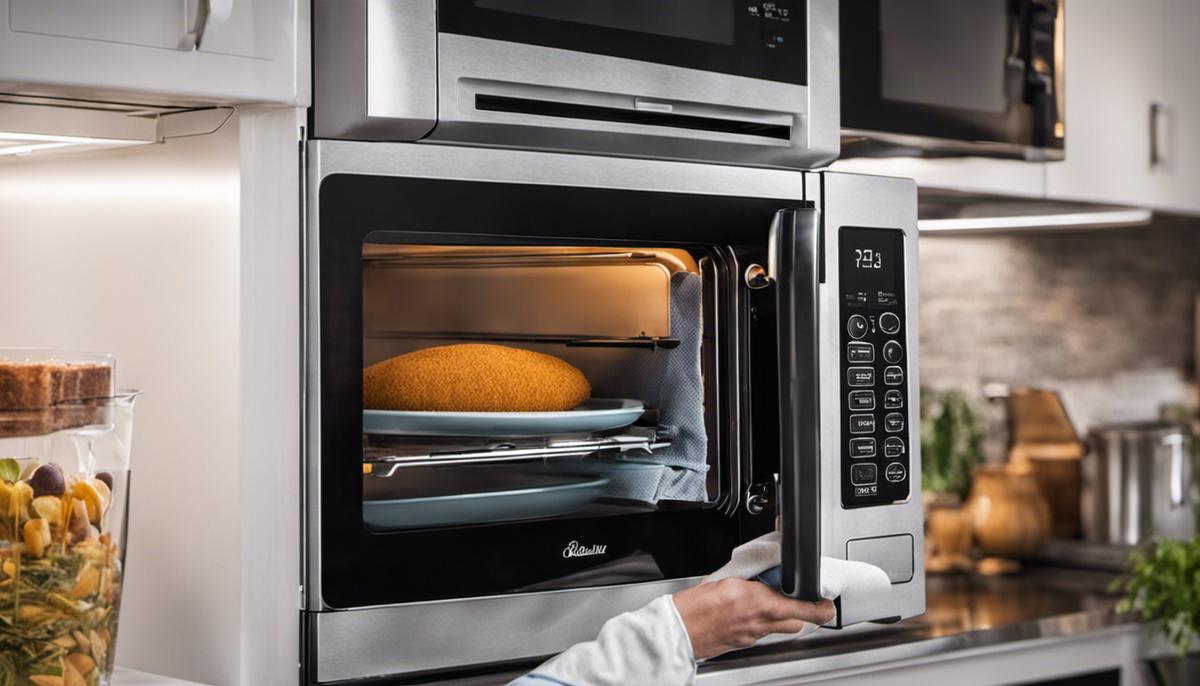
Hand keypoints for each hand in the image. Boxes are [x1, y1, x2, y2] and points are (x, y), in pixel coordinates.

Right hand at [672, 579, 835, 659]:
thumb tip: (761, 570)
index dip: (821, 607)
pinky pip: (762, 633)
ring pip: (780, 629)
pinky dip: (761, 623)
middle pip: (797, 623)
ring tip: (766, 601)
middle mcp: (760, 624)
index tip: (827, 602)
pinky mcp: (742, 643)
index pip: (804, 609)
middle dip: (801, 611)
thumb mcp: (726, 579)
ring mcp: (752, 636)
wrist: (678, 630)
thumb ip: (749, 576)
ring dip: (780, 617)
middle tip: (797, 597)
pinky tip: (746, 612)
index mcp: (759, 603)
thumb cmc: (694, 607)